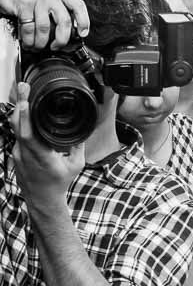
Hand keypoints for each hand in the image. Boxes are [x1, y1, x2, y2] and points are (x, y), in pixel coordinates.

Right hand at [0, 0, 88, 49]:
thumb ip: (58, 11)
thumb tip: (68, 33)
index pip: (78, 5)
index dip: (84, 21)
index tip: (83, 34)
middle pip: (64, 21)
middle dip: (61, 40)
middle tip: (56, 46)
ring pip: (45, 28)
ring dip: (41, 42)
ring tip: (37, 47)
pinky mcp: (24, 4)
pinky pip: (29, 28)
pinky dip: (29, 39)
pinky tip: (28, 42)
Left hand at [11, 82, 83, 209]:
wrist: (43, 200)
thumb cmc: (59, 183)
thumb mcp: (76, 165)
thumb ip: (78, 145)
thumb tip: (84, 128)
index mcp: (41, 156)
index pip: (28, 132)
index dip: (24, 114)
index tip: (25, 97)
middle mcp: (25, 153)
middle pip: (16, 124)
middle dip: (19, 103)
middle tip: (22, 85)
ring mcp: (17, 153)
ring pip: (14, 127)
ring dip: (19, 110)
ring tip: (23, 92)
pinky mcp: (15, 153)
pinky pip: (16, 133)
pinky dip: (21, 121)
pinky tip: (24, 111)